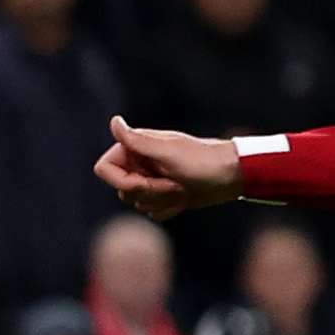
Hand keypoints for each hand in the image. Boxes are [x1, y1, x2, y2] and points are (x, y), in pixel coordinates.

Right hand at [96, 115, 244, 218]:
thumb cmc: (201, 161)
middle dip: (149, 192)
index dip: (122, 181)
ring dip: (161, 200)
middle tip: (175, 183)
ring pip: (137, 203)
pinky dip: (169, 209)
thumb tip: (114, 121)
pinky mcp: (163, 197)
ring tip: (182, 189)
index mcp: (135, 148)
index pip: (104, 169)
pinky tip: (185, 198)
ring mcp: (151, 181)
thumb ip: (137, 141)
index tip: (144, 182)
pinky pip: (152, 213)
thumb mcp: (168, 152)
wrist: (230, 176)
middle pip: (122, 191)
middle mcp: (139, 164)